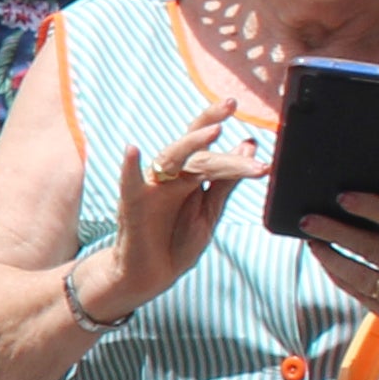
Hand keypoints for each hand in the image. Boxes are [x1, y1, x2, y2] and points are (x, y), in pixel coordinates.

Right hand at [74, 108, 254, 325]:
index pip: (206, 145)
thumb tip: (248, 143)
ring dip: (190, 143)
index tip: (236, 103)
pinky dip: (130, 167)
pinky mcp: (133, 205)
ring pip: (171, 159)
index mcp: (189, 177)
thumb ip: (227, 180)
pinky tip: (132, 150)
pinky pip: (130, 184)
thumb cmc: (177, 242)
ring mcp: (150, 189)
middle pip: (193, 149)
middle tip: (232, 109)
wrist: (151, 276)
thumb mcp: (210, 210)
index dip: (217, 122)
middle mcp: (169, 177)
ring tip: (214, 131)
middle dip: (210, 127)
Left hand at [301, 188, 378, 363]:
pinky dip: (339, 276)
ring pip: (357, 276)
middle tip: (308, 220)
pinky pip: (358, 294)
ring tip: (312, 241)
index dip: (370, 207)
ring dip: (329, 257)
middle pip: (370, 249)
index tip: (343, 197)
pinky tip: (328, 262)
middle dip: (334, 232)